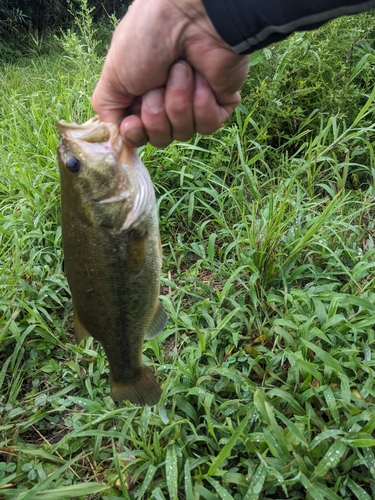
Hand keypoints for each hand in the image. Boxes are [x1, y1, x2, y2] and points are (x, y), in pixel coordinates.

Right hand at [91, 0, 248, 146]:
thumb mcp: (113, 74)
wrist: (190, 18)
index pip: (137, 136)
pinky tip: (202, 79)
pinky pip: (206, 126)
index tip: (133, 122)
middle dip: (156, 113)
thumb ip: (108, 107)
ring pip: (182, 132)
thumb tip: (115, 132)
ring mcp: (193, 105)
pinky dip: (202, 104)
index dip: (135, 134)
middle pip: (159, 138)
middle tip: (158, 82)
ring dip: (178, 101)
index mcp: (140, 96)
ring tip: (182, 70)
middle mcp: (166, 103)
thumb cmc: (148, 38)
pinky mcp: (219, 105)